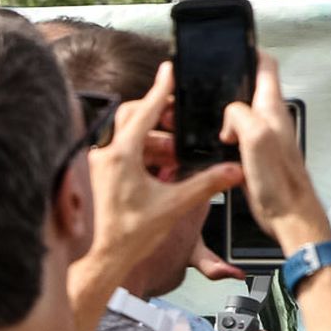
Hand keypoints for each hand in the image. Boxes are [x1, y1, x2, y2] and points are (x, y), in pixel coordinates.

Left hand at [79, 63, 241, 292]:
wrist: (99, 260)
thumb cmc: (127, 236)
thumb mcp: (175, 206)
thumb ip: (207, 184)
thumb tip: (233, 170)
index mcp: (122, 156)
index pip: (145, 111)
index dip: (161, 89)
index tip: (169, 71)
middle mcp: (105, 156)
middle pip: (133, 117)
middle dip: (159, 115)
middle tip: (180, 117)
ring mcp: (98, 165)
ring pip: (128, 136)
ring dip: (154, 139)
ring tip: (177, 153)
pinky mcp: (97, 176)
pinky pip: (122, 152)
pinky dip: (143, 152)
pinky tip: (161, 167)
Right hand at [220, 55, 330, 252]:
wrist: (288, 215)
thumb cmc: (278, 182)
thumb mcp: (256, 139)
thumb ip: (240, 115)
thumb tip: (228, 115)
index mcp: (272, 109)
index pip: (266, 66)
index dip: (249, 51)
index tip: (231, 44)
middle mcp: (270, 118)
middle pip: (249, 87)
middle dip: (228, 82)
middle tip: (203, 84)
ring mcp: (263, 136)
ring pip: (239, 111)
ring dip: (223, 109)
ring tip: (201, 112)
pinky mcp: (255, 154)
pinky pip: (235, 133)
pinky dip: (222, 131)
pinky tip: (210, 139)